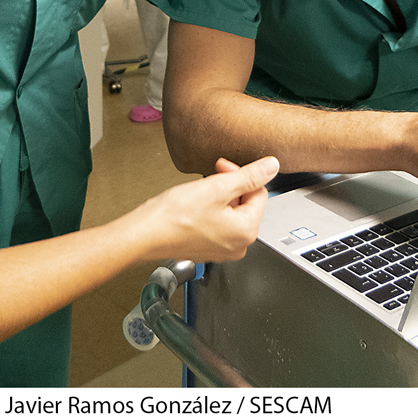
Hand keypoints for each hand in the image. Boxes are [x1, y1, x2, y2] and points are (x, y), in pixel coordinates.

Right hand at [132, 156, 278, 262]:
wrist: (145, 234)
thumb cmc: (175, 216)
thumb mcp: (218, 187)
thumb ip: (250, 176)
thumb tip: (272, 166)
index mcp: (247, 231)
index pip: (259, 192)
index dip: (241, 174)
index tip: (222, 167)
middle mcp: (238, 245)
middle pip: (246, 204)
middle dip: (230, 186)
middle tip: (209, 177)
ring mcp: (222, 250)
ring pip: (231, 213)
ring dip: (219, 197)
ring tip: (199, 192)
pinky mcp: (207, 248)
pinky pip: (217, 224)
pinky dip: (209, 210)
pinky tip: (193, 206)